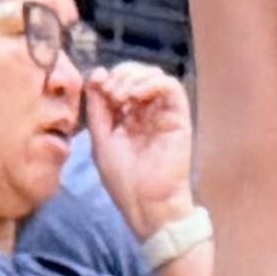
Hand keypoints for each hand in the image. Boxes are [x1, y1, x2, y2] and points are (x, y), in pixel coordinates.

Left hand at [86, 64, 196, 237]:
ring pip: (154, 74)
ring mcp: (164, 113)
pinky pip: (171, 87)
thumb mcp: (100, 139)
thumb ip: (97, 107)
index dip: (107, 78)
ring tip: (121, 96)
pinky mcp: (179, 116)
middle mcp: (146, 112)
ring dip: (134, 77)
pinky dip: (152, 83)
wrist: (146, 203)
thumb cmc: (124, 179)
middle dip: (120, 75)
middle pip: (136, 74)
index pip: (119, 82)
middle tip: (110, 92)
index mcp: (127, 117)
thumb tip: (98, 72)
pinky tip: (136, 95)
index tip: (98, 87)